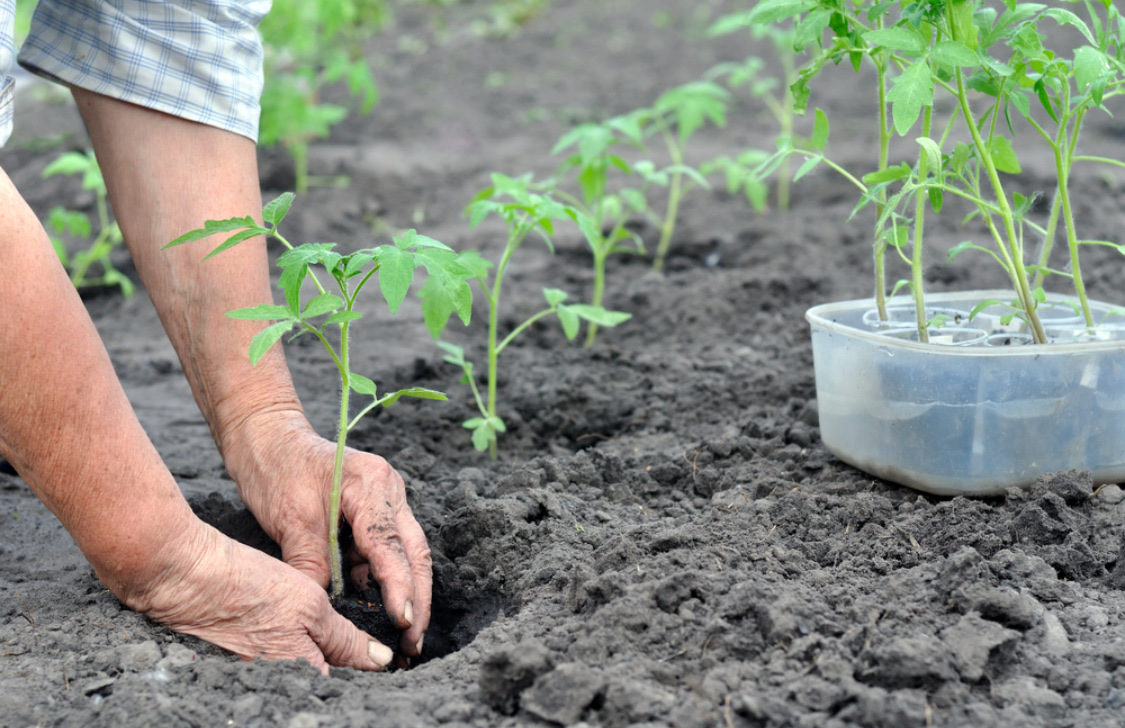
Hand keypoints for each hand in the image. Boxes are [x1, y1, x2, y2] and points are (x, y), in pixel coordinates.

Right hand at [114, 520, 395, 673]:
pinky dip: (298, 655)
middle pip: (325, 686)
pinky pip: (283, 668)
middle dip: (348, 671)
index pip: (347, 687)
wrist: (185, 578)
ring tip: (340, 643)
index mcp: (301, 676)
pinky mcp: (244, 666)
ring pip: (305, 675)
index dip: (369, 675)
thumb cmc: (250, 587)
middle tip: (369, 650)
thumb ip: (345, 639)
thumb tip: (381, 661)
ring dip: (325, 663)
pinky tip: (301, 637)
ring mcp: (259, 678)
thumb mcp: (310, 606)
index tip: (392, 659)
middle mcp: (279, 687)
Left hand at [223, 412, 431, 658]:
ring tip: (402, 634)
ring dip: (405, 591)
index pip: (391, 545)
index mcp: (372, 484)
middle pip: (415, 552)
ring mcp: (387, 500)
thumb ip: (312, 566)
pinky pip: (385, 550)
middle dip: (418, 598)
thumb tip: (325, 611)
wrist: (266, 437)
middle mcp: (389, 490)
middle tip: (414, 641)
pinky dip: (381, 578)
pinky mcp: (375, 511)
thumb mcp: (290, 521)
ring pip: (406, 553)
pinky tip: (376, 606)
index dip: (400, 587)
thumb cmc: (276, 469)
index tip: (403, 622)